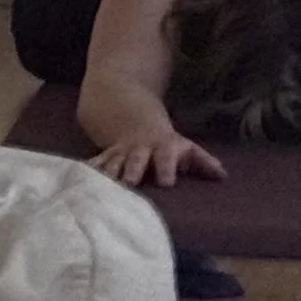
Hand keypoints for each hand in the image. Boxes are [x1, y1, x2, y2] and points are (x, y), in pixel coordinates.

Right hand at [90, 117, 226, 187]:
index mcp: (162, 148)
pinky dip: (88, 170)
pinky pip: (95, 163)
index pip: (167, 158)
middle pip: (136, 160)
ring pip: (113, 162)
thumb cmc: (164, 141)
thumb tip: (223, 176)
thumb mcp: (184, 146)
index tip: (166, 183)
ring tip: (102, 185)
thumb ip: (202, 162)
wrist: (130, 115)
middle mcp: (140, 150)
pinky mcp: (104, 156)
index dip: (167, 168)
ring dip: (109, 173)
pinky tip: (77, 179)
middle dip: (133, 170)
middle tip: (131, 182)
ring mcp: (120, 153)